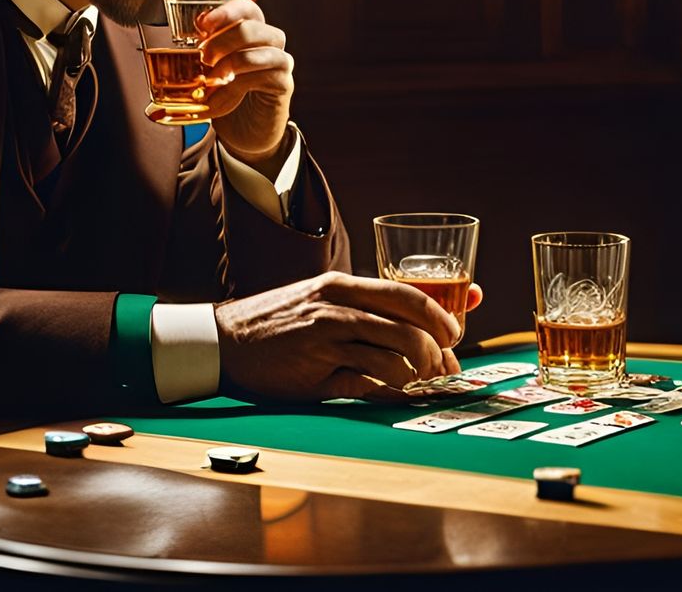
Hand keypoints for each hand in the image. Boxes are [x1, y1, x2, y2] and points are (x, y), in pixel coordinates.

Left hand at [195, 0, 292, 161]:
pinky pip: (260, 78)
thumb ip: (199, 56)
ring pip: (260, 50)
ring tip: (209, 79)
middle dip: (222, 41)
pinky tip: (216, 101)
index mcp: (251, 29)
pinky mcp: (284, 84)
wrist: (245, 130)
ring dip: (229, 63)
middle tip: (203, 57)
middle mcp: (269, 41)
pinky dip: (233, 90)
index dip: (225, 12)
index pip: (245, 7)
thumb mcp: (209, 70)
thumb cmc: (227, 93)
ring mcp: (280, 60)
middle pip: (251, 26)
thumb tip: (167, 53)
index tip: (202, 25)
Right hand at [214, 272, 462, 400]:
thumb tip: (411, 319)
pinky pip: (369, 387)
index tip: (455, 332)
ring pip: (395, 361)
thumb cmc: (279, 318)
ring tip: (418, 380)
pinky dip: (392, 393)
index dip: (439, 315)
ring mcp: (327, 346)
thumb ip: (361, 305)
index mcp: (340, 286)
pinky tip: (398, 393)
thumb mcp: (319, 297)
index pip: (405, 295)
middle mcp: (336, 312)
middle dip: (437, 354)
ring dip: (416, 376)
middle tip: (445, 366)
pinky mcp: (318, 379)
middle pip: (409, 331)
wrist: (226, 340)